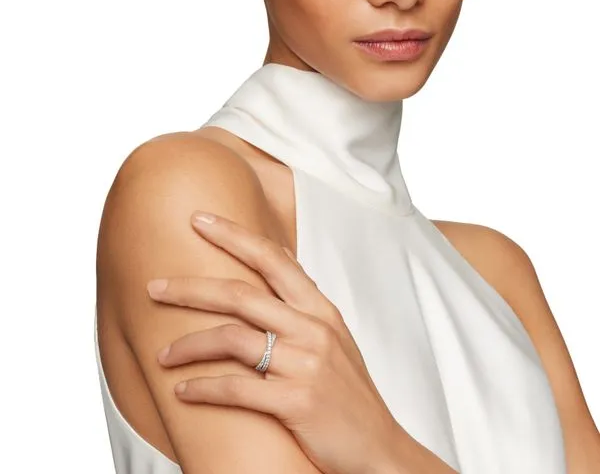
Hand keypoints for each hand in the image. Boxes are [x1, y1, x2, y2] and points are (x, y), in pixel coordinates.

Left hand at [146, 211, 403, 473]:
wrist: (380, 448)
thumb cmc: (350, 391)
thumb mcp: (334, 334)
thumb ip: (306, 298)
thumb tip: (283, 255)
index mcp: (321, 309)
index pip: (273, 258)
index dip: (234, 235)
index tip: (199, 219)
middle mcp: (314, 328)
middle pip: (240, 293)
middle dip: (191, 288)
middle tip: (154, 286)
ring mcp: (306, 364)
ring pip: (232, 339)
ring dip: (188, 345)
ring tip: (161, 355)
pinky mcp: (298, 402)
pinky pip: (237, 389)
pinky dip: (204, 388)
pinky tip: (183, 391)